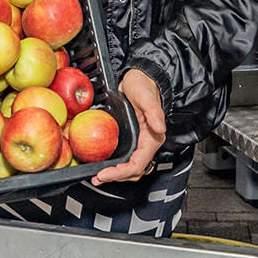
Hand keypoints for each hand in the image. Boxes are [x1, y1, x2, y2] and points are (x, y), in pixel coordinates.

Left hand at [92, 68, 167, 184]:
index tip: (105, 174)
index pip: (138, 164)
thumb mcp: (146, 96)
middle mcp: (146, 144)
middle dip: (116, 178)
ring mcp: (138, 143)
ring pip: (129, 168)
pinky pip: (124, 159)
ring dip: (114, 175)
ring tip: (97, 176)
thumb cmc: (144, 86)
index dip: (121, 172)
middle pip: (133, 171)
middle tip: (97, 178)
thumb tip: (160, 129)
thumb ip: (154, 112)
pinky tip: (102, 165)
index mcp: (152, 138)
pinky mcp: (130, 140)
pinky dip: (114, 166)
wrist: (140, 79)